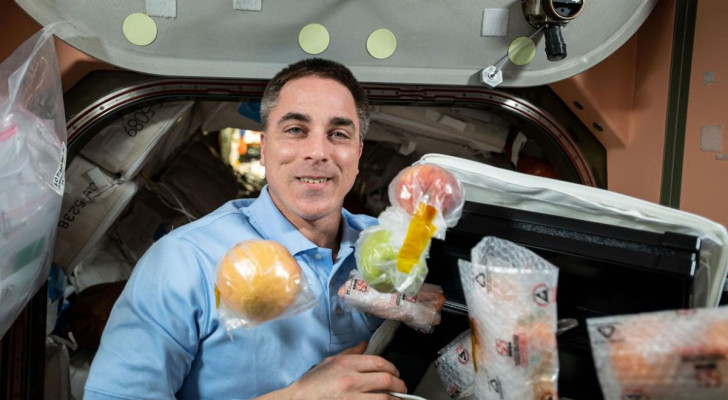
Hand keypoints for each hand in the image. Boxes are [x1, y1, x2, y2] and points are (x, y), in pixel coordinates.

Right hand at [271, 341, 407, 399]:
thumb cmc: (311, 385)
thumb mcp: (329, 362)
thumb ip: (350, 354)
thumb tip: (365, 345)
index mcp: (346, 364)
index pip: (378, 362)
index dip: (392, 368)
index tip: (395, 373)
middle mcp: (350, 380)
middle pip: (385, 380)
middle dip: (399, 384)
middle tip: (402, 388)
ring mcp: (351, 398)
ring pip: (384, 398)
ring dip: (395, 399)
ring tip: (397, 399)